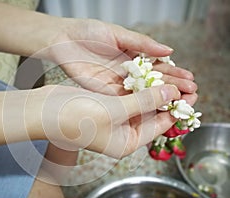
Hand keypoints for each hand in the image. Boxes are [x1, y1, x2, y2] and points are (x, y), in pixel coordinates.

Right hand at [26, 84, 180, 158]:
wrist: (44, 111)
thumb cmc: (75, 117)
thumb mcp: (114, 110)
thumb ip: (144, 102)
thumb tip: (171, 92)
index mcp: (126, 143)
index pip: (158, 127)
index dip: (176, 111)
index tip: (190, 96)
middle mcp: (121, 134)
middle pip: (151, 116)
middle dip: (166, 100)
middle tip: (183, 84)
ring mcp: (112, 120)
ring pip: (139, 105)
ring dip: (152, 91)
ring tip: (168, 77)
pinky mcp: (105, 107)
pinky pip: (127, 97)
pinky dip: (137, 88)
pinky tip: (146, 76)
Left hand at [43, 18, 196, 103]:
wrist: (63, 40)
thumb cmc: (88, 32)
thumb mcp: (119, 34)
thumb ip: (142, 43)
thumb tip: (169, 51)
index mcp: (132, 57)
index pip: (158, 68)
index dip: (174, 74)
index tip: (190, 79)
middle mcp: (127, 73)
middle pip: (153, 83)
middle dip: (172, 89)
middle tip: (191, 94)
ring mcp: (116, 84)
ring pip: (142, 94)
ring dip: (160, 99)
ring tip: (179, 103)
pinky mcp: (104, 92)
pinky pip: (125, 100)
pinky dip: (140, 104)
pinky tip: (155, 107)